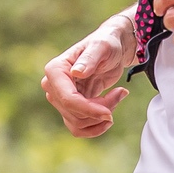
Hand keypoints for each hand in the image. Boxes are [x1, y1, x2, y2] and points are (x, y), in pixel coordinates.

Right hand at [41, 15, 133, 137]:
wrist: (111, 51)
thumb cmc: (106, 44)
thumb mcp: (102, 47)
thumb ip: (89, 59)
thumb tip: (76, 73)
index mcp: (55, 70)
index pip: (68, 99)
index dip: (89, 109)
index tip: (109, 112)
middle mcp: (52, 86)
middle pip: (75, 114)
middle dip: (100, 109)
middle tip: (120, 93)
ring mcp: (60, 98)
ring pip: (78, 123)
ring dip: (101, 118)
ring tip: (117, 97)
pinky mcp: (70, 108)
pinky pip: (79, 128)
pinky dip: (96, 126)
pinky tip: (109, 114)